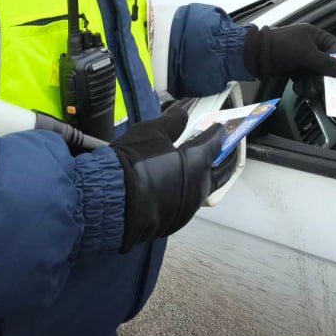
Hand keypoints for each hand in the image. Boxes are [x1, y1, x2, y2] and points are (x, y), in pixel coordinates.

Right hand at [110, 107, 230, 252]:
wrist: (109, 201)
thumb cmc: (132, 162)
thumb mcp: (151, 133)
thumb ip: (172, 122)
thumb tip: (183, 113)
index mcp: (198, 163)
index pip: (215, 144)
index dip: (218, 133)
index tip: (220, 128)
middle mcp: (199, 188)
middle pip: (220, 172)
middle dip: (225, 159)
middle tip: (226, 149)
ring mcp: (188, 208)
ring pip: (204, 190)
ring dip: (207, 176)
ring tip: (204, 166)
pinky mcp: (174, 222)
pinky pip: (188, 203)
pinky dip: (189, 190)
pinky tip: (182, 185)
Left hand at [244, 23, 335, 79]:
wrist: (257, 54)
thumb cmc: (282, 47)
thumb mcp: (307, 54)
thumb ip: (325, 63)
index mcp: (313, 35)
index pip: (333, 44)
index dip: (335, 57)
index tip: (334, 69)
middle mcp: (307, 44)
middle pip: (323, 61)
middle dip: (322, 74)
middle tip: (323, 85)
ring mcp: (299, 56)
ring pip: (313, 71)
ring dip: (312, 81)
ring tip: (309, 89)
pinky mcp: (291, 66)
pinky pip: (302, 76)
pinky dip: (302, 83)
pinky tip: (299, 88)